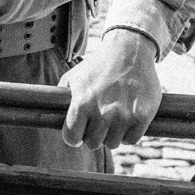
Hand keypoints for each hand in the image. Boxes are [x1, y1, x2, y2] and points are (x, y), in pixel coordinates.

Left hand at [58, 29, 160, 149]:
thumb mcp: (73, 76)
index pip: (72, 137)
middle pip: (93, 143)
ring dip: (111, 135)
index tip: (78, 133)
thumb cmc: (98, 65)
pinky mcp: (143, 116)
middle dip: (93, 135)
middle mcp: (103, 112)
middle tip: (97, 123)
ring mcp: (124, 115)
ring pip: (112, 143)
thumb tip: (51, 114)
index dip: (73, 136)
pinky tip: (126, 121)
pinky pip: (131, 140)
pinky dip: (128, 133)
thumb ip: (61, 97)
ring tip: (112, 120)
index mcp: (82, 102)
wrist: (129, 51)